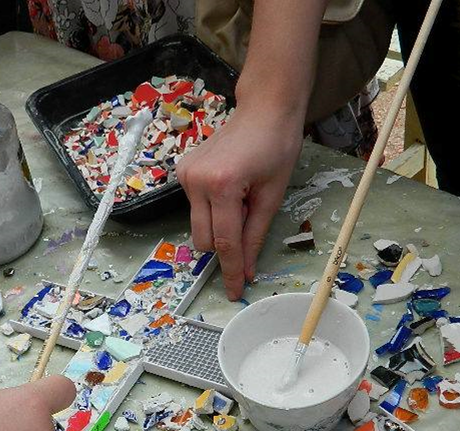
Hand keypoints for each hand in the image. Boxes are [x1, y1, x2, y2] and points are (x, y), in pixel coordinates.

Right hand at [177, 102, 303, 298]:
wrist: (263, 110)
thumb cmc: (277, 147)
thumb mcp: (272, 195)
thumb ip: (255, 235)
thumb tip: (247, 270)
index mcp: (222, 185)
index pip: (225, 241)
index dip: (232, 270)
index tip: (236, 292)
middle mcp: (195, 181)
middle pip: (205, 239)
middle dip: (226, 244)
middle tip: (251, 220)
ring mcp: (185, 176)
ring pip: (198, 227)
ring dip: (219, 226)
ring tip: (241, 200)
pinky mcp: (181, 172)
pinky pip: (195, 208)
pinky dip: (212, 210)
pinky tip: (228, 188)